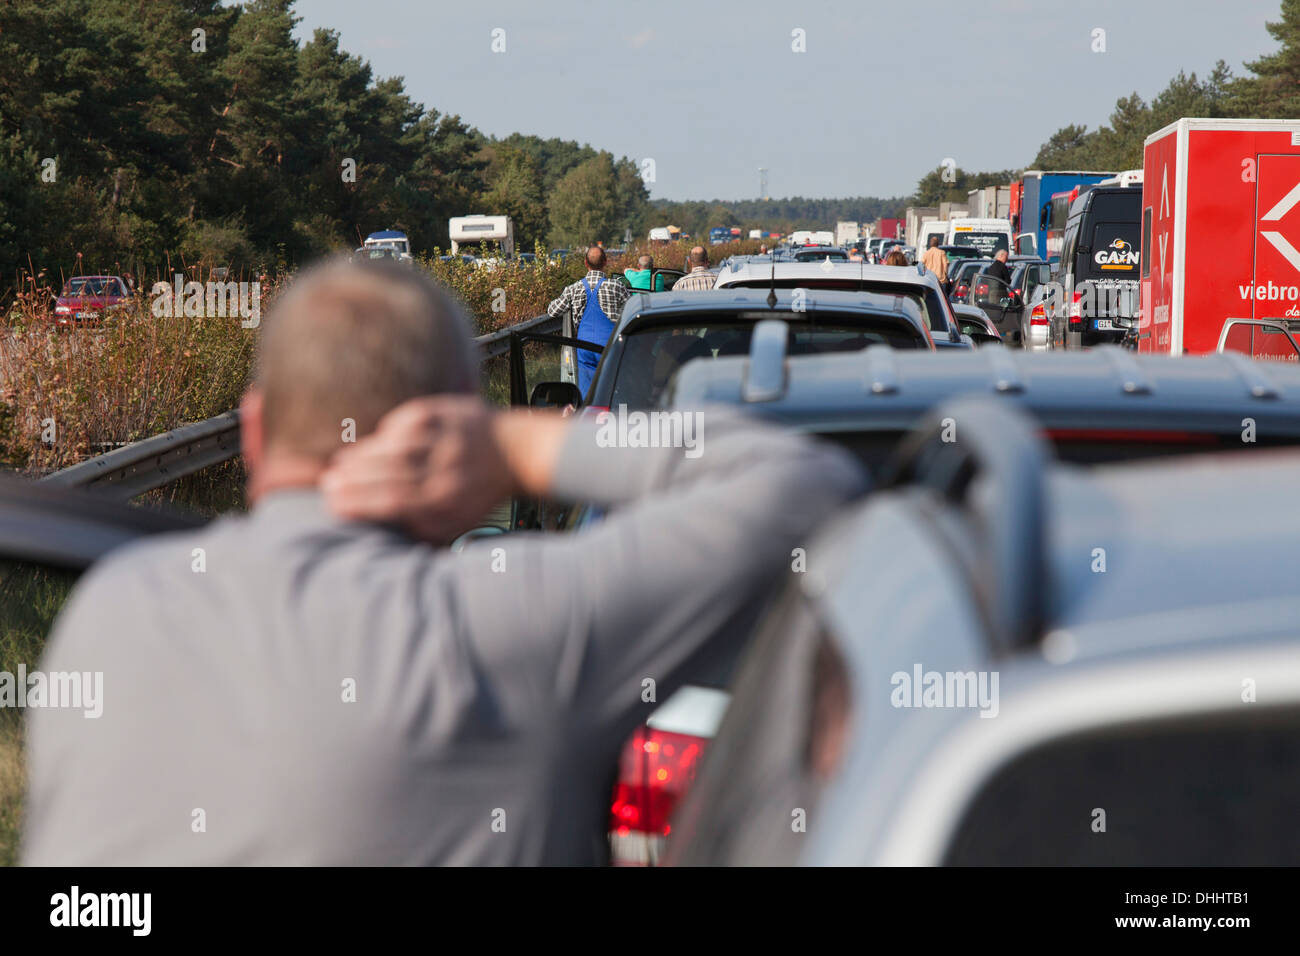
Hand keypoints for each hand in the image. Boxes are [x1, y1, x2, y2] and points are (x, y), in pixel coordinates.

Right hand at [321, 395, 513, 543]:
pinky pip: (403, 422)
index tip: (333, 504)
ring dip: (361, 455)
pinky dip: (385, 434)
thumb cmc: (475, 495)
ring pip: (391, 445)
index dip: (358, 502)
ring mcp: (442, 437)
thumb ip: (418, 527)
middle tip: (327, 483)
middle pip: (386, 472)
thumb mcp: (453, 523)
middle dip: (351, 479)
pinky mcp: (442, 411)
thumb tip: (376, 528)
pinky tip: (375, 445)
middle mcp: (444, 468)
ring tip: (340, 465)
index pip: (392, 501)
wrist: (514, 453)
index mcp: (445, 499)